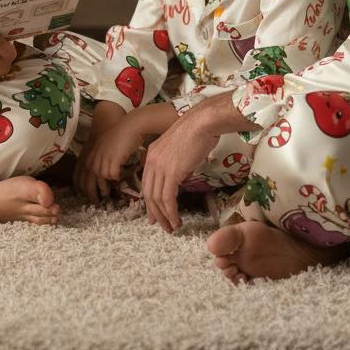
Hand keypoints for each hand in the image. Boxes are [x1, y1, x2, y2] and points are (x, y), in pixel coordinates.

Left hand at [74, 101, 126, 202]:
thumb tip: (103, 173)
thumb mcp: (105, 147)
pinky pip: (113, 176)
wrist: (130, 126)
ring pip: (101, 180)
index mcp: (90, 154)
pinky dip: (116, 178)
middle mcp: (93, 158)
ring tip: (109, 192)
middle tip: (97, 201)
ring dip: (105, 188)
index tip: (87, 194)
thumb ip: (101, 159)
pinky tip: (120, 177)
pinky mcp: (113, 161)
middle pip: (88, 182)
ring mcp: (102, 160)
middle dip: (92, 194)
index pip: (80, 175)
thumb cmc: (120, 136)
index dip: (82, 187)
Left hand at [142, 112, 218, 233]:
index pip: (147, 183)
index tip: (154, 214)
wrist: (202, 122)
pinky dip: (171, 212)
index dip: (149, 201)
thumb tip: (179, 175)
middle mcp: (152, 161)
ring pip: (157, 199)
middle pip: (148, 193)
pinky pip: (168, 198)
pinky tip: (177, 220)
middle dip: (155, 213)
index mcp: (152, 154)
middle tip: (162, 226)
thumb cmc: (197, 131)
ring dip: (164, 217)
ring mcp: (160, 167)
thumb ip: (174, 161)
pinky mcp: (171, 173)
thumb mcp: (179, 147)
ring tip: (172, 227)